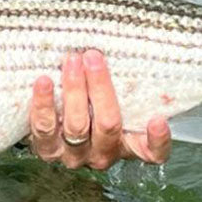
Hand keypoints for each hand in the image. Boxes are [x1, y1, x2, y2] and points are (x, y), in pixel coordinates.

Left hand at [29, 49, 170, 169]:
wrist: (50, 124)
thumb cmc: (89, 105)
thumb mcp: (111, 99)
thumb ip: (122, 85)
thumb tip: (122, 46)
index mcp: (127, 145)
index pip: (153, 152)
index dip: (158, 140)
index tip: (157, 119)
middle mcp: (103, 154)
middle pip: (108, 125)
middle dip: (100, 88)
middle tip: (93, 57)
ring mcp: (74, 155)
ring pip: (76, 126)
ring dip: (73, 89)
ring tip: (70, 61)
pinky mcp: (47, 150)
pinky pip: (43, 128)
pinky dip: (43, 104)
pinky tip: (43, 81)